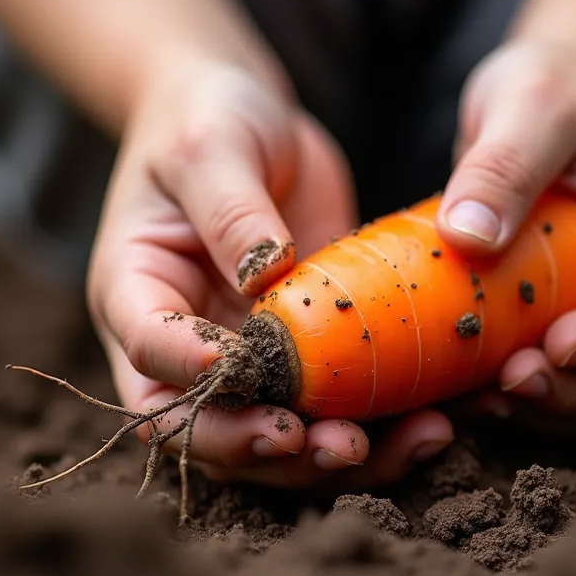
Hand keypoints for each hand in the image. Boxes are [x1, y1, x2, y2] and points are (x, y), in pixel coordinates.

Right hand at [86, 61, 454, 491]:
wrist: (249, 118)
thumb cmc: (209, 119)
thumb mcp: (212, 145)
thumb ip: (231, 208)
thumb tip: (265, 273)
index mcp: (136, 292)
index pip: (150, 352)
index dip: (192, 374)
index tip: (242, 372)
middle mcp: (183, 345)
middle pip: (207, 429)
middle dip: (269, 448)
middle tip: (337, 444)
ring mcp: (245, 359)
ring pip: (275, 439)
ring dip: (335, 457)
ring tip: (411, 443)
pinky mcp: (305, 356)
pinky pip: (334, 409)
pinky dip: (382, 428)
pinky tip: (438, 420)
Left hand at [436, 41, 575, 415]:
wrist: (542, 90)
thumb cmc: (553, 81)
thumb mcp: (531, 98)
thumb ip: (505, 162)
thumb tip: (468, 239)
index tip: (554, 347)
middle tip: (504, 385)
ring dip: (541, 405)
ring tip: (474, 397)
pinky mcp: (569, 322)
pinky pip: (552, 378)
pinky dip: (512, 393)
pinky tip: (460, 386)